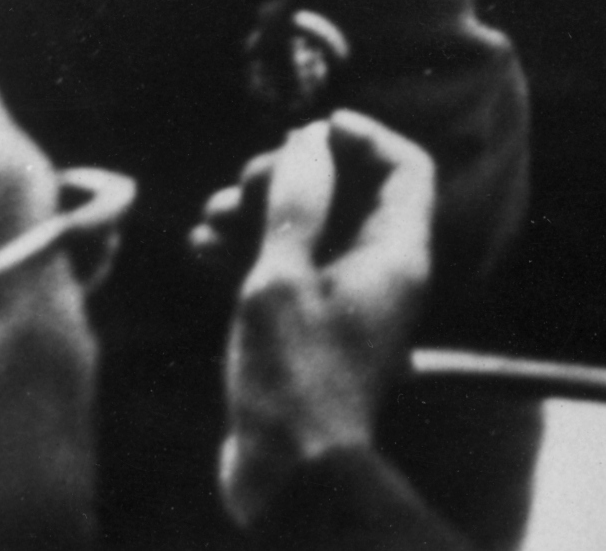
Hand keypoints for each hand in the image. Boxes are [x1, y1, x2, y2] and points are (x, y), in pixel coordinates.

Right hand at [219, 114, 432, 528]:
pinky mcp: (310, 330)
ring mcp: (345, 303)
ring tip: (211, 214)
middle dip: (294, 178)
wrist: (288, 474)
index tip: (310, 129)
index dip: (362, 138)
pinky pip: (287, 272)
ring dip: (262, 216)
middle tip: (244, 182)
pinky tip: (201, 246)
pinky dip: (249, 254)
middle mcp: (380, 273)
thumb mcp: (282, 279)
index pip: (403, 168)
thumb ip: (296, 205)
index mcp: (396, 253)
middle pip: (350, 196)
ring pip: (311, 234)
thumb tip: (309, 140)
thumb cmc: (292, 378)